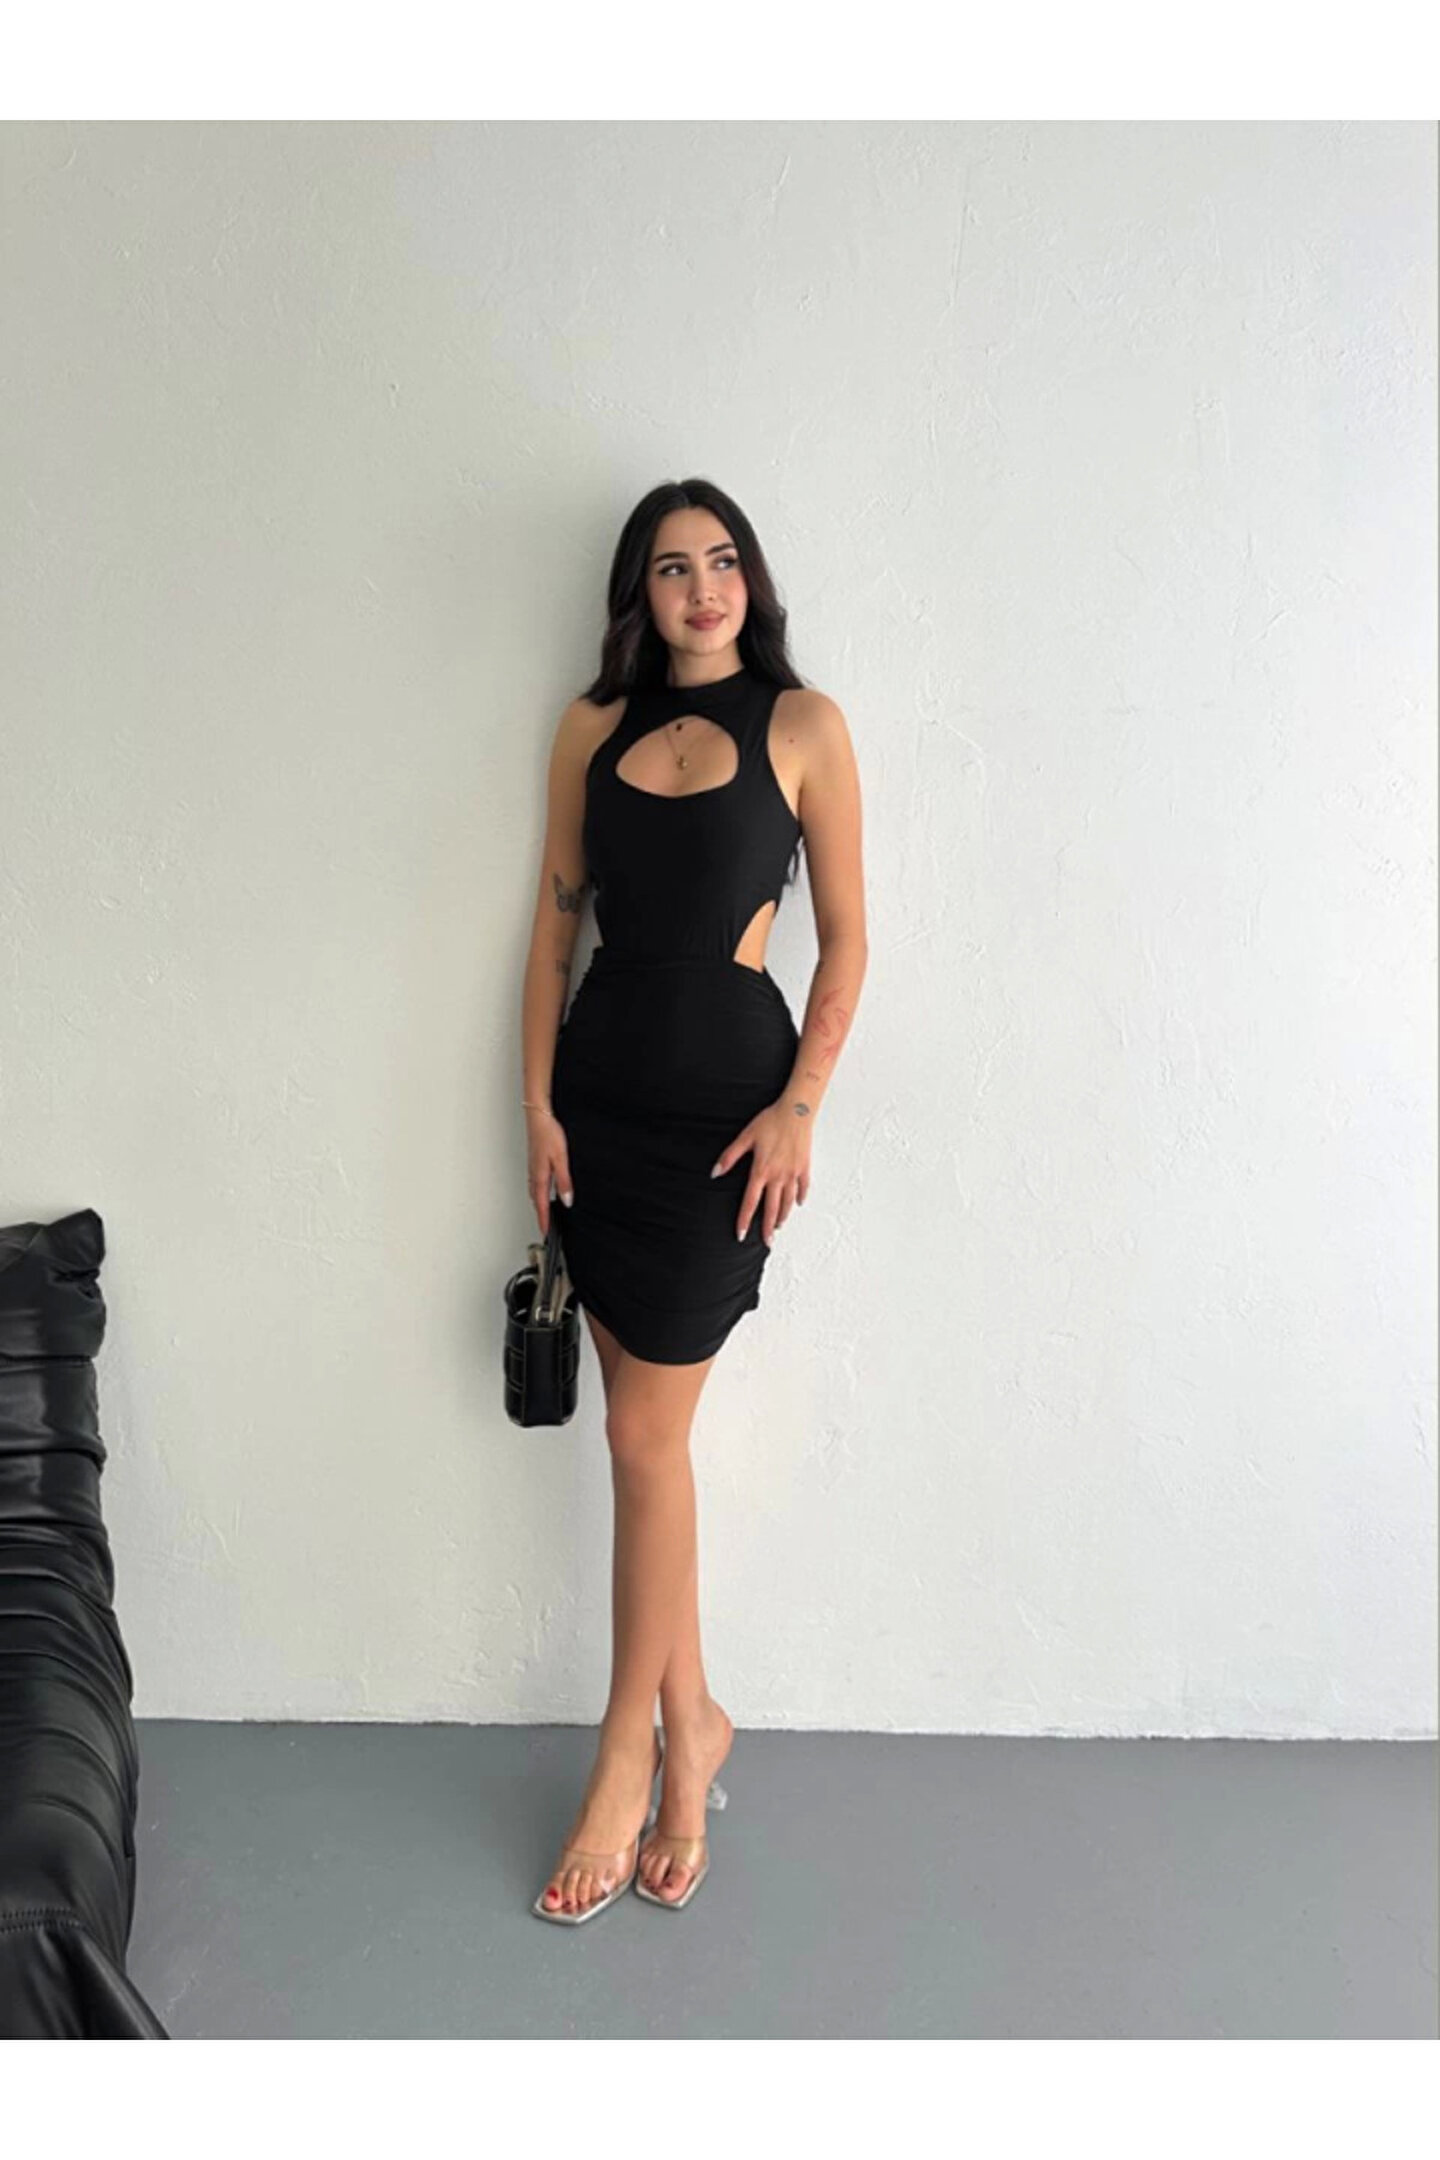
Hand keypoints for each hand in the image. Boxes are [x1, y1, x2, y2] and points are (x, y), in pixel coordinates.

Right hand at [526, 1105, 572, 1236]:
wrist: (538, 1116)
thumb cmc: (548, 1133)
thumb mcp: (561, 1159)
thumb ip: (564, 1181)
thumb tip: (567, 1200)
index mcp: (540, 1177)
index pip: (541, 1205)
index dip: (544, 1220)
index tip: (545, 1232)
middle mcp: (534, 1174)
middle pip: (536, 1200)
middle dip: (540, 1215)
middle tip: (544, 1227)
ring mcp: (533, 1167)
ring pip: (534, 1191)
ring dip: (538, 1203)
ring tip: (543, 1213)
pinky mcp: (535, 1160)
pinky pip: (535, 1182)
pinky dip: (538, 1191)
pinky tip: (543, 1189)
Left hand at [711, 1098, 812, 1246]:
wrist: (796, 1111)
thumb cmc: (770, 1121)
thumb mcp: (746, 1137)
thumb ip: (729, 1157)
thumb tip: (715, 1173)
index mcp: (761, 1171)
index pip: (750, 1202)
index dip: (744, 1220)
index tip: (740, 1235)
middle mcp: (778, 1176)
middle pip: (771, 1208)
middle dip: (767, 1228)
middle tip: (767, 1243)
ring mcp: (793, 1173)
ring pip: (788, 1201)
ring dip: (782, 1216)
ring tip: (778, 1227)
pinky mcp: (804, 1167)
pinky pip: (803, 1187)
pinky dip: (800, 1197)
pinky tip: (798, 1204)